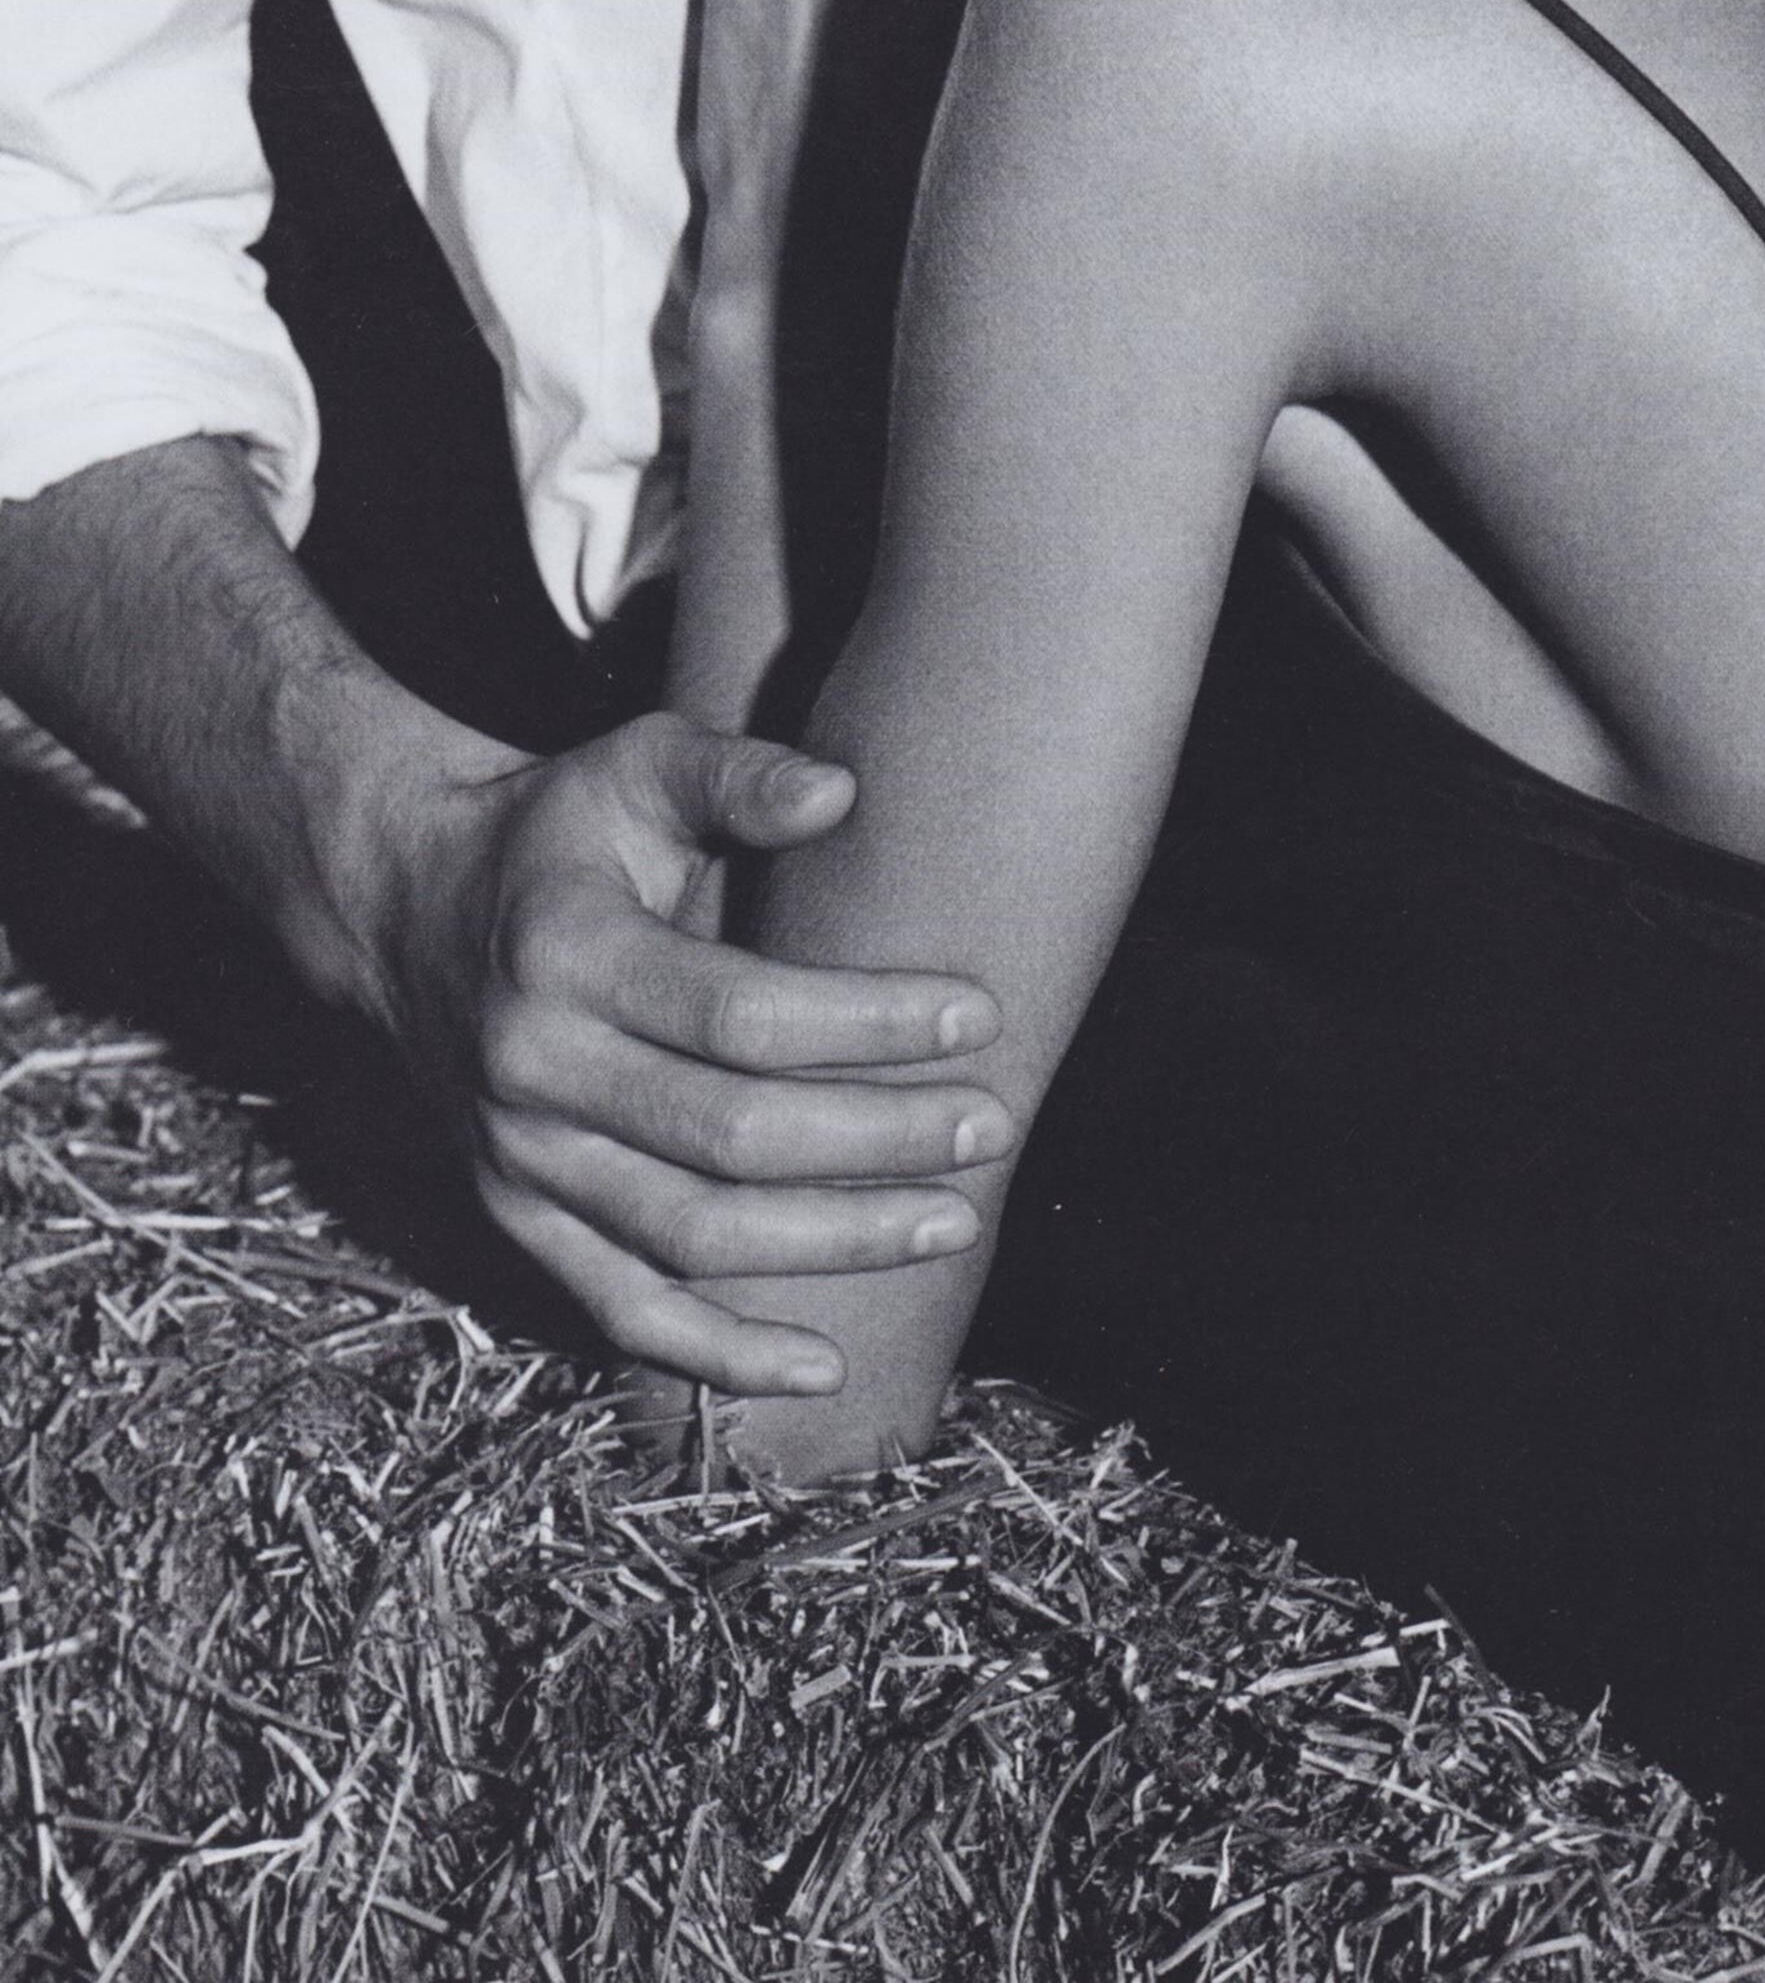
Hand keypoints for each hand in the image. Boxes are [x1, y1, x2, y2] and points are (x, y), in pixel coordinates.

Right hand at [361, 709, 1011, 1393]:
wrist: (406, 911)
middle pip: (731, 1136)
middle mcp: (533, 1070)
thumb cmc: (560, 831)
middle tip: (993, 1124)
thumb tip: (843, 793)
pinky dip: (722, 1356)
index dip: (867, 1023)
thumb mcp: (634, 763)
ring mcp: (520, 1163)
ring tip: (953, 1221)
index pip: (740, 1012)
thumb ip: (737, 774)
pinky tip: (826, 1366)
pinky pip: (625, 1312)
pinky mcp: (518, 1224)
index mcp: (566, 953)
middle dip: (879, 1139)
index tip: (979, 1014)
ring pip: (693, 1235)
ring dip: (835, 1242)